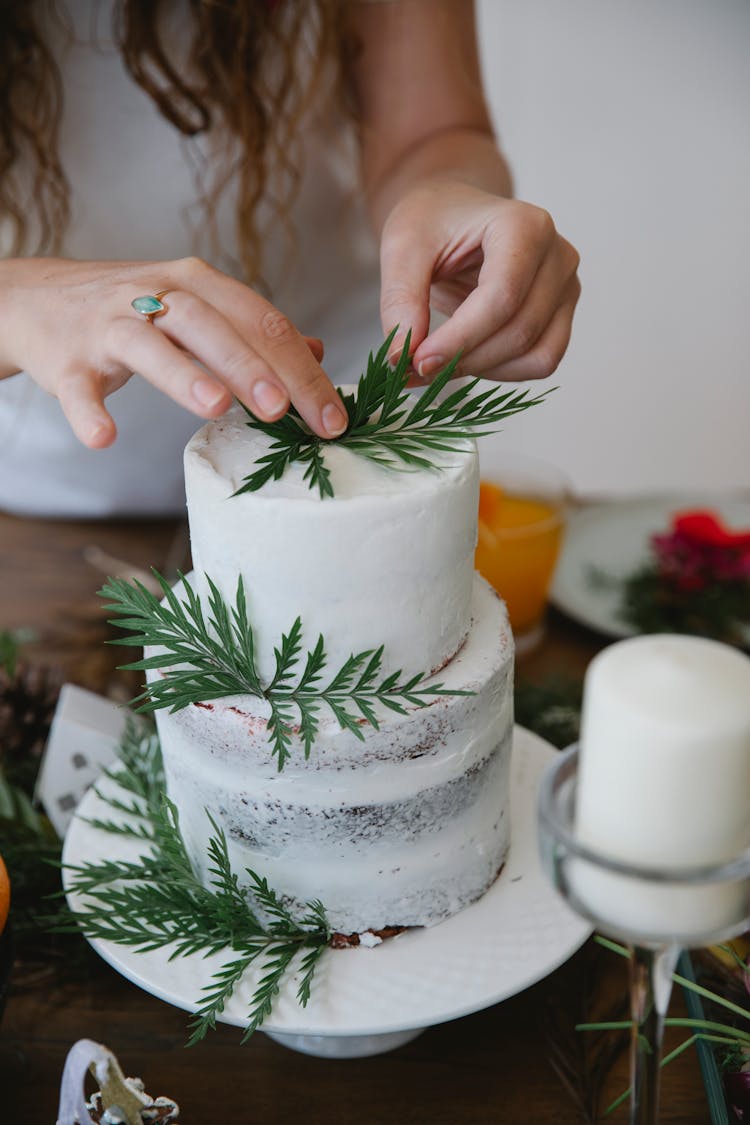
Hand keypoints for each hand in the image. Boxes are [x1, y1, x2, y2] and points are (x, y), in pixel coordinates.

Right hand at [0, 257, 348, 447]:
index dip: (302, 370)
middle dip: (254, 369)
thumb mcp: (196, 309)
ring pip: (150, 346)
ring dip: (184, 376)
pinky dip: (88, 412)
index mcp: (198, 285)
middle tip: (287, 412)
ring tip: (217, 409)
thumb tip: (317, 350)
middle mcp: (155, 295)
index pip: (262, 322)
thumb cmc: (133, 311)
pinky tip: (105, 438)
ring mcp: (108, 325)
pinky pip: (78, 387)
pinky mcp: (66, 359)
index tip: (333, 417)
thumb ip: (252, 330)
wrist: (37, 299)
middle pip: (213, 327)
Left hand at [378, 182, 580, 381]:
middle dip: (466, 358)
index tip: (419, 360)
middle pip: (520, 330)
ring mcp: (565, 287)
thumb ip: (401, 299)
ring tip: (442, 360)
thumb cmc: (434, 222)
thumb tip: (402, 354)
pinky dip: (502, 372)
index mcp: (524, 225)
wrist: (453, 218)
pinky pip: (541, 361)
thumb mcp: (402, 247)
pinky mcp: (561, 314)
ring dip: (484, 369)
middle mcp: (557, 255)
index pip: (502, 296)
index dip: (460, 338)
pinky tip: (469, 358)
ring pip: (536, 355)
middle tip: (419, 367)